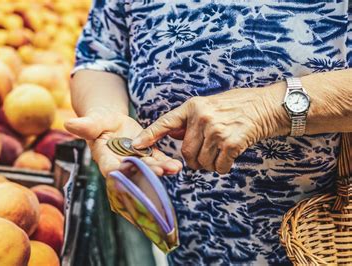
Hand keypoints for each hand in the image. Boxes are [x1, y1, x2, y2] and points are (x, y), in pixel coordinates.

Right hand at [64, 107, 182, 176]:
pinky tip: (177, 165)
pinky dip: (167, 164)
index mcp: (105, 158)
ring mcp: (136, 163)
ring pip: (149, 169)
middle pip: (134, 172)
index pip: (111, 168)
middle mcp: (121, 165)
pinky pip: (158, 162)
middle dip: (146, 173)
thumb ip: (85, 126)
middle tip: (159, 171)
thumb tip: (68, 123)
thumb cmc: (99, 123)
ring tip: (173, 168)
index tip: (128, 168)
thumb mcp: (93, 122)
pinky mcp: (148, 158)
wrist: (111, 124)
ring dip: (161, 170)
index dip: (120, 171)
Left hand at [132, 87, 287, 173]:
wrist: (268, 106)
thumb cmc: (238, 106)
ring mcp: (216, 130)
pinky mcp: (231, 142)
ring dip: (208, 165)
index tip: (135, 146)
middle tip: (203, 159)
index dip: (149, 136)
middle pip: (185, 152)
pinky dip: (222, 168)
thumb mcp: (209, 105)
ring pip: (201, 162)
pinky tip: (229, 158)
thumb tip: (172, 132)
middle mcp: (201, 117)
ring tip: (219, 155)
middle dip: (192, 161)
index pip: (165, 122)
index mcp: (193, 106)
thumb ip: (190, 119)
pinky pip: (218, 166)